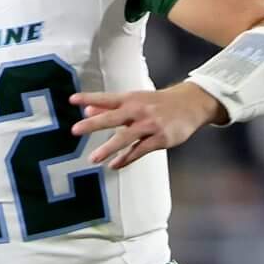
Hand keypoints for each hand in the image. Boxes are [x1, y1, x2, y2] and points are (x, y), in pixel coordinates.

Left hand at [70, 83, 219, 170]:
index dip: (89, 98)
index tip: (71, 100)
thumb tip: (87, 110)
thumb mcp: (135, 100)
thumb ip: (110, 106)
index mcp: (130, 99)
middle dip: (94, 124)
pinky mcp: (160, 138)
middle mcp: (138, 110)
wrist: (191, 104)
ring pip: (126, 137)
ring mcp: (150, 125)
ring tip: (93, 159)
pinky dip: (126, 158)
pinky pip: (140, 150)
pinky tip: (114, 165)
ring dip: (108, 148)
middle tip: (75, 130)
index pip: (106, 98)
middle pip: (113, 117)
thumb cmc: (158, 103)